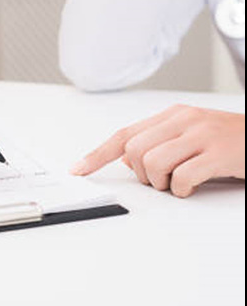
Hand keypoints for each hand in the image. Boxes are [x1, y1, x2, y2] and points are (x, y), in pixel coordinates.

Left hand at [72, 105, 245, 197]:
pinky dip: (181, 190)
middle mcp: (182, 120)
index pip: (124, 134)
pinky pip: (182, 176)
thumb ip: (157, 144)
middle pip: (134, 150)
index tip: (79, 168)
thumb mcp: (189, 138)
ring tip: (177, 183)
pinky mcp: (218, 152)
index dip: (98, 153)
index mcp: (171, 116)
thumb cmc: (227, 142)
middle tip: (160, 180)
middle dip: (141, 173)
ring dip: (160, 182)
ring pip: (153, 162)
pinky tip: (191, 188)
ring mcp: (201, 134)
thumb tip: (127, 159)